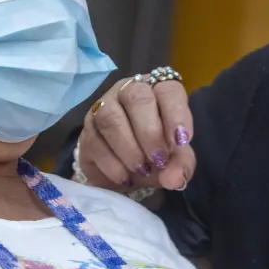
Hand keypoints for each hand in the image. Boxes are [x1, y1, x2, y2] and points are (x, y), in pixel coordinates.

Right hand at [78, 76, 194, 193]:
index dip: (176, 113)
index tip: (182, 141)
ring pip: (111, 118)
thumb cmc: (154, 153)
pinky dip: (112, 164)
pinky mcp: (86, 131)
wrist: (122, 170)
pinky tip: (125, 177)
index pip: (168, 90)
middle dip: (150, 132)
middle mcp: (128, 92)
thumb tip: (175, 179)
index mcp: (157, 91)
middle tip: (159, 159)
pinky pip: (95, 143)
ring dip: (129, 148)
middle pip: (136, 97)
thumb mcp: (174, 159)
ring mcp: (102, 108)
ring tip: (142, 169)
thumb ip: (180, 164)